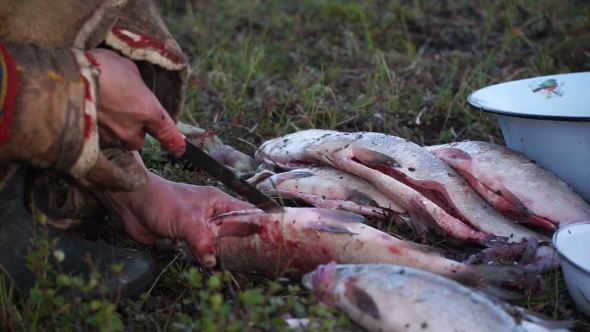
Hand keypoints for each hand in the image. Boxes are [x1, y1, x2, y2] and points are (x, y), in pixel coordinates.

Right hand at [88, 48, 184, 154]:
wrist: (69, 78)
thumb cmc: (102, 67)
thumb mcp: (127, 68)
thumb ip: (135, 84)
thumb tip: (132, 87)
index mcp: (148, 110)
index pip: (167, 131)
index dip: (174, 141)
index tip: (180, 149)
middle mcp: (132, 128)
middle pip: (138, 141)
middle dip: (133, 132)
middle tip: (123, 115)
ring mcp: (111, 135)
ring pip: (116, 138)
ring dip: (112, 128)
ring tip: (100, 107)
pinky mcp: (91, 138)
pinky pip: (99, 136)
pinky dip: (95, 127)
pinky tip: (87, 111)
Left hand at [92, 154, 253, 266]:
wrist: (130, 202)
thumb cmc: (161, 201)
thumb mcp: (187, 220)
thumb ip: (202, 240)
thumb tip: (212, 262)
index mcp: (218, 202)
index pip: (246, 213)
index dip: (259, 224)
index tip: (272, 238)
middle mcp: (211, 215)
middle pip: (233, 233)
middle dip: (239, 246)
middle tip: (252, 260)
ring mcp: (198, 227)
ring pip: (216, 245)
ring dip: (217, 255)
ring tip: (231, 267)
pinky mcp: (185, 239)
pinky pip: (199, 252)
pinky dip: (201, 259)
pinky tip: (207, 266)